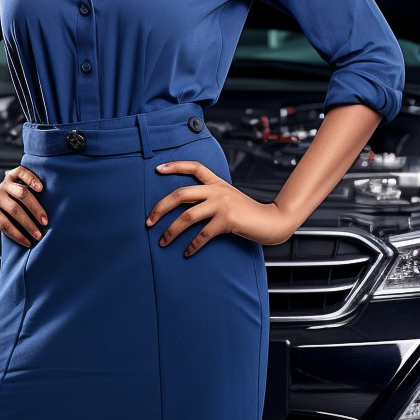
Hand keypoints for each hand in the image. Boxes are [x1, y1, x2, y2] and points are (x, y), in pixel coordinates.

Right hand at [0, 165, 46, 247]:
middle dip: (36, 208)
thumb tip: (47, 213)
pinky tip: (27, 242)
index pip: (21, 171)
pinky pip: (6, 225)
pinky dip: (19, 235)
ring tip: (38, 235)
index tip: (41, 188)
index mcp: (11, 179)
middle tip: (46, 221)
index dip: (32, 178)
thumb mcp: (13, 194)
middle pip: (22, 193)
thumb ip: (27, 196)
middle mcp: (3, 186)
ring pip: (15, 210)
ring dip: (29, 224)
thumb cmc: (5, 204)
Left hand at [146, 160, 293, 256]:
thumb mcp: (227, 197)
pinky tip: (186, 253)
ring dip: (171, 231)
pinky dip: (192, 245)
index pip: (193, 167)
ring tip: (162, 242)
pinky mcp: (227, 220)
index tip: (157, 169)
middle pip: (181, 194)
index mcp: (216, 182)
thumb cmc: (246, 212)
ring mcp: (221, 204)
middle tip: (148, 221)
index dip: (175, 166)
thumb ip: (209, 196)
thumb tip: (184, 207)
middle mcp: (216, 191)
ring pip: (187, 216)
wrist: (270, 221)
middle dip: (161, 208)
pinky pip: (202, 235)